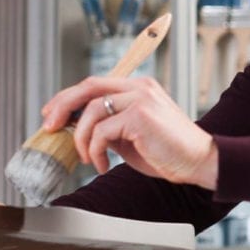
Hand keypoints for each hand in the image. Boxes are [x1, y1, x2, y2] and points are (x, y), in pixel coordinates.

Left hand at [41, 75, 218, 189]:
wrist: (200, 161)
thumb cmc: (168, 153)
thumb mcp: (132, 135)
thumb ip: (109, 126)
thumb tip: (77, 128)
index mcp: (138, 88)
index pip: (94, 84)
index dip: (68, 97)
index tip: (52, 113)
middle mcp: (139, 87)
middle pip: (88, 87)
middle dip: (62, 106)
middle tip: (49, 127)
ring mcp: (140, 98)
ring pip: (91, 111)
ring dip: (81, 139)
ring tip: (89, 159)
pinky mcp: (140, 115)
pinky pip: (101, 131)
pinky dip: (94, 151)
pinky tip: (102, 165)